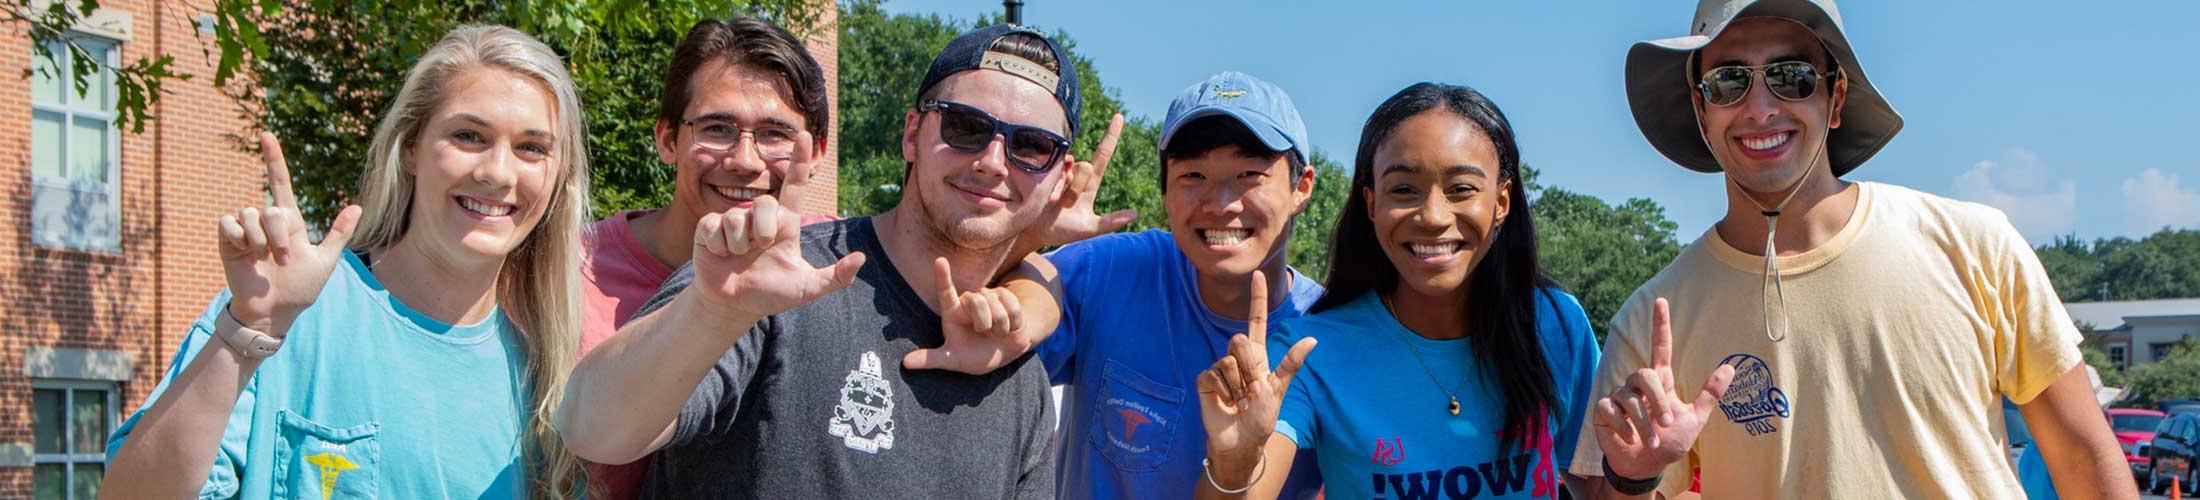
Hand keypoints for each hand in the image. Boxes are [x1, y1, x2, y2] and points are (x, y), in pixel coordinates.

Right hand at [217, 132, 362, 334]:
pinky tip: (245, 254)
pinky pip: (228, 223)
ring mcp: (245, 231)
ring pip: (250, 214)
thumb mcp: (324, 261)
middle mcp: (265, 222)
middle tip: (283, 258)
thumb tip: (357, 206)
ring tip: (266, 260)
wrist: (275, 311)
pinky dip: (239, 238)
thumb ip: (338, 234)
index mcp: (289, 222)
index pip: (279, 183)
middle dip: (280, 235)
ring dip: (261, 240)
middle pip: (272, 207)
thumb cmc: (300, 288)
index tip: (267, 135)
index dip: (274, 159)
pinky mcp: (227, 240)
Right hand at [688, 130, 865, 318]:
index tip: (806, 134)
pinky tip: (720, 255)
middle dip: (763, 232)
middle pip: (764, 205)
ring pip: (737, 218)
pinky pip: (714, 227)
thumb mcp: (807, 288)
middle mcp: (760, 216)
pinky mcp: (709, 227)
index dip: (799, 159)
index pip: (794, 184)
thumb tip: (860, 258)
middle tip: (759, 250)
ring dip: (739, 245)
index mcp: (785, 223)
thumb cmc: (772, 293)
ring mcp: (734, 220)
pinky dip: (719, 247)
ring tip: (738, 257)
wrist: (734, 305)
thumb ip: (835, 277)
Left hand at [902, 257, 1042, 373]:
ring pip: (997, 306)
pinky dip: (1013, 325)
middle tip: (984, 332)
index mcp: (952, 312)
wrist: (1003, 353)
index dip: (943, 276)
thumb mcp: (952, 359)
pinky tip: (1010, 329)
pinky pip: (1013, 308)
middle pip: (977, 300)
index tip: (939, 260)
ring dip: (1000, 327)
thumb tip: (905, 363)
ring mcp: (989, 297)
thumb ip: (931, 359)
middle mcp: (969, 301)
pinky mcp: (1007, 298)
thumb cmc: (974, 355)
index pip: (945, 291)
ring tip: (997, 333)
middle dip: (984, 322)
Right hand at [1027, 113, 1134, 247]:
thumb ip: (1111, 222)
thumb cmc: (1064, 231)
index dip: (1111, 136)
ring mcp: (1059, 173)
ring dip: (1062, 190)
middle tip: (1067, 204)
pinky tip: (1046, 197)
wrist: (1036, 232)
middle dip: (1078, 185)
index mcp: (1090, 184)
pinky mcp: (1043, 174)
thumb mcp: (1090, 229)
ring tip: (1054, 203)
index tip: (1119, 116)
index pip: (1103, 155)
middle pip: (1084, 167)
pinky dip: (1051, 188)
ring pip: (1067, 171)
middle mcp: (1075, 174)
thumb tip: (1135, 214)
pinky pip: (1052, 174)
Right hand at [1196, 271, 1316, 469]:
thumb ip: (1291, 363)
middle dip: (1249, 366)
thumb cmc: (1262, 418)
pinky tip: (1224, 402)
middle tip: (1251, 390)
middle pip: (1240, 341)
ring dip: (1237, 385)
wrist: (1240, 441)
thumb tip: (1313, 338)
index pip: (1256, 321)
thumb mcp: (1279, 389)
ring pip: (1227, 360)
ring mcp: (1221, 369)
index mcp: (1258, 356)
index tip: (1257, 275)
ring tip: (1239, 401)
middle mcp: (1238, 358)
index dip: (1257, 299)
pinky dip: (1222, 391)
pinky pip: (1212, 375)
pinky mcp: (1206, 381)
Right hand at [1590, 298, 1736, 478]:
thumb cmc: (1668, 443)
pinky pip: (1611, 409)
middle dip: (1656, 400)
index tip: (1661, 301)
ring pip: (1630, 397)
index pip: (1660, 347)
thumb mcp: (1694, 420)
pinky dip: (1625, 426)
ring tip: (1652, 441)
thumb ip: (1709, 394)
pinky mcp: (1604, 410)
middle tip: (1665, 423)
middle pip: (1645, 375)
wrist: (1645, 467)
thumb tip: (1730, 367)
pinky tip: (1630, 438)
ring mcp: (1619, 396)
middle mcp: (1638, 386)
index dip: (1660, 324)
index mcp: (1661, 383)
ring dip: (1644, 422)